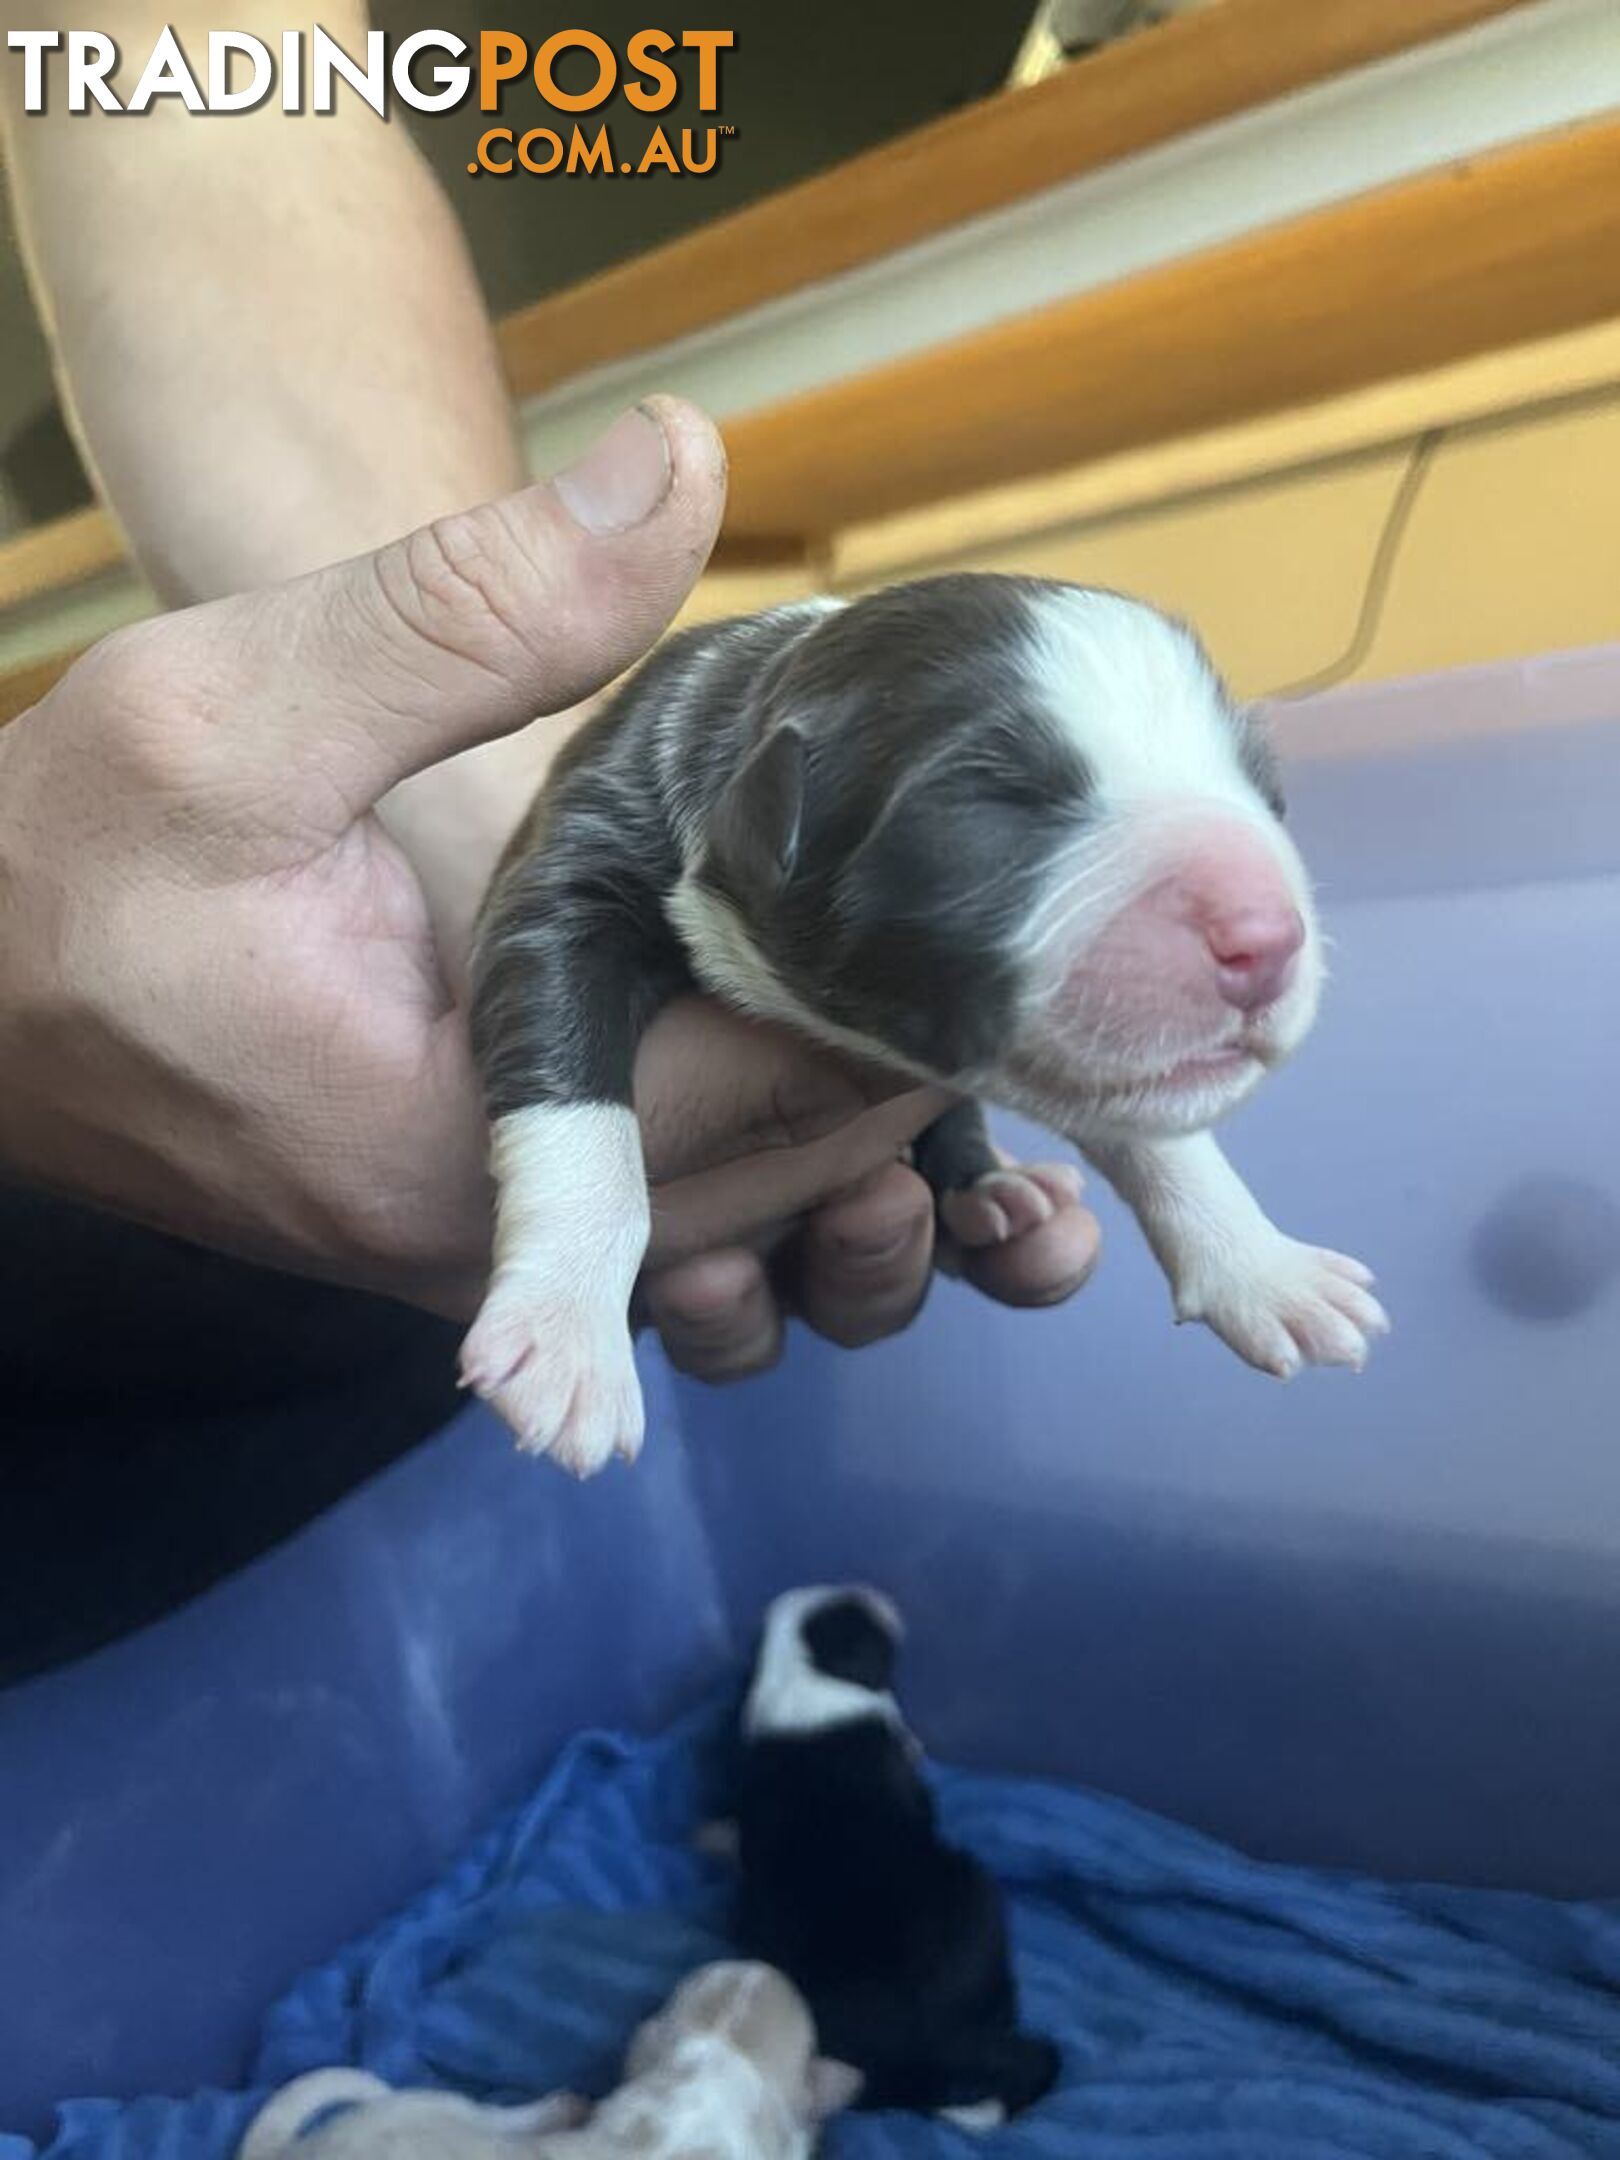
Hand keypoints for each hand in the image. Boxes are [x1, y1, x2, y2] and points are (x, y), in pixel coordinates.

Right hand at [0, 397, 1097, 1373]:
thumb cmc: (66, 863)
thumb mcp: (235, 705)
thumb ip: (464, 610)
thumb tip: (680, 465)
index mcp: (441, 1152)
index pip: (764, 1113)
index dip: (909, 1007)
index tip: (1007, 893)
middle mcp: (485, 1240)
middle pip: (787, 1184)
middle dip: (922, 1068)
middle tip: (1032, 916)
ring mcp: (488, 1241)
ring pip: (754, 1218)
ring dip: (875, 1118)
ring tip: (970, 973)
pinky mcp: (484, 1207)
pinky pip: (690, 1201)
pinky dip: (789, 1125)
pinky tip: (857, 1030)